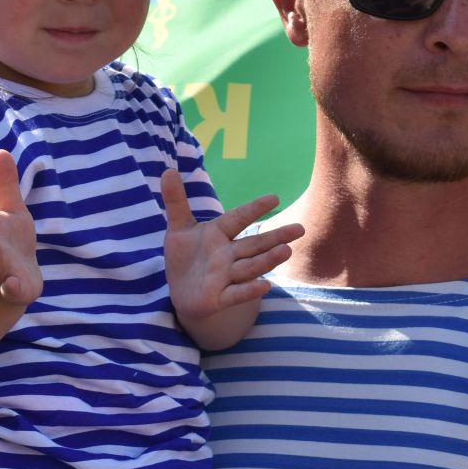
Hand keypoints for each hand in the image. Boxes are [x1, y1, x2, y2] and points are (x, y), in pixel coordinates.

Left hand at [161, 169, 302, 325]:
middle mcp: (228, 254)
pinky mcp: (219, 298)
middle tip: (299, 229)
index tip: (275, 198)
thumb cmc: (185, 256)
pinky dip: (249, 290)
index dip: (254, 209)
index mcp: (219, 234)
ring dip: (267, 260)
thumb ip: (175, 201)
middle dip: (275, 238)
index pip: (239, 218)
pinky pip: (236, 293)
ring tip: (286, 251)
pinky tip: (265, 286)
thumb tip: (167, 170)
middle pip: (254, 245)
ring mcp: (225, 276)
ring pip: (250, 266)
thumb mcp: (178, 228)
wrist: (181, 291)